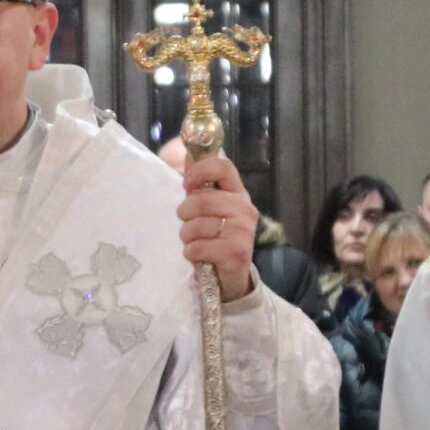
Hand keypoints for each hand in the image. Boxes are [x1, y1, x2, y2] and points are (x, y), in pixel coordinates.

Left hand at [176, 152, 259, 302]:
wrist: (232, 275)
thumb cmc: (215, 236)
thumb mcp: (207, 207)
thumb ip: (199, 183)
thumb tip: (188, 154)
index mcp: (237, 192)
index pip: (223, 166)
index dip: (200, 170)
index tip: (187, 184)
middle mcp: (244, 208)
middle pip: (203, 199)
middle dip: (185, 212)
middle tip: (186, 221)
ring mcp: (243, 231)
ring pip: (198, 225)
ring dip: (186, 235)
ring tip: (192, 240)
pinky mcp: (237, 252)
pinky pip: (200, 247)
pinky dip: (191, 252)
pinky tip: (197, 254)